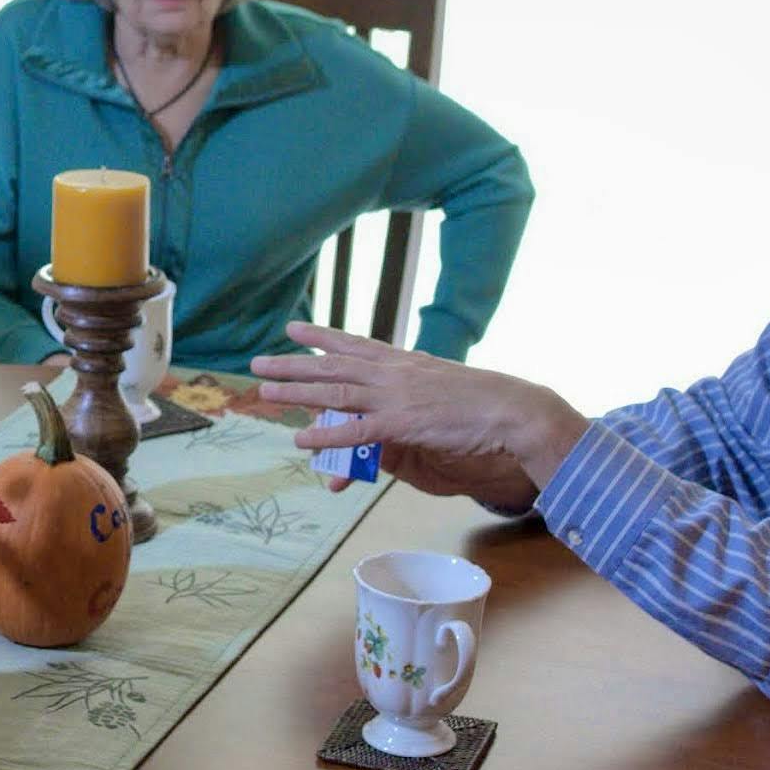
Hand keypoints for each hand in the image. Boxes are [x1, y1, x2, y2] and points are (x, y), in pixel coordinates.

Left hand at [255, 326, 586, 504]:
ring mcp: (396, 397)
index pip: (354, 344)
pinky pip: (356, 432)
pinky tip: (303, 441)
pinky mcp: (403, 424)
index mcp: (403, 362)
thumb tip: (396, 409)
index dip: (321, 337)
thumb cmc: (482, 400)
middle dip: (293, 364)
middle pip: (333, 366)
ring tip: (267, 393)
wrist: (512, 408)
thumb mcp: (441, 389)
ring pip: (335, 394)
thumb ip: (412, 399)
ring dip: (298, 394)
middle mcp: (393, 373)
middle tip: (258, 363)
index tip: (293, 329)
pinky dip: (327, 437)